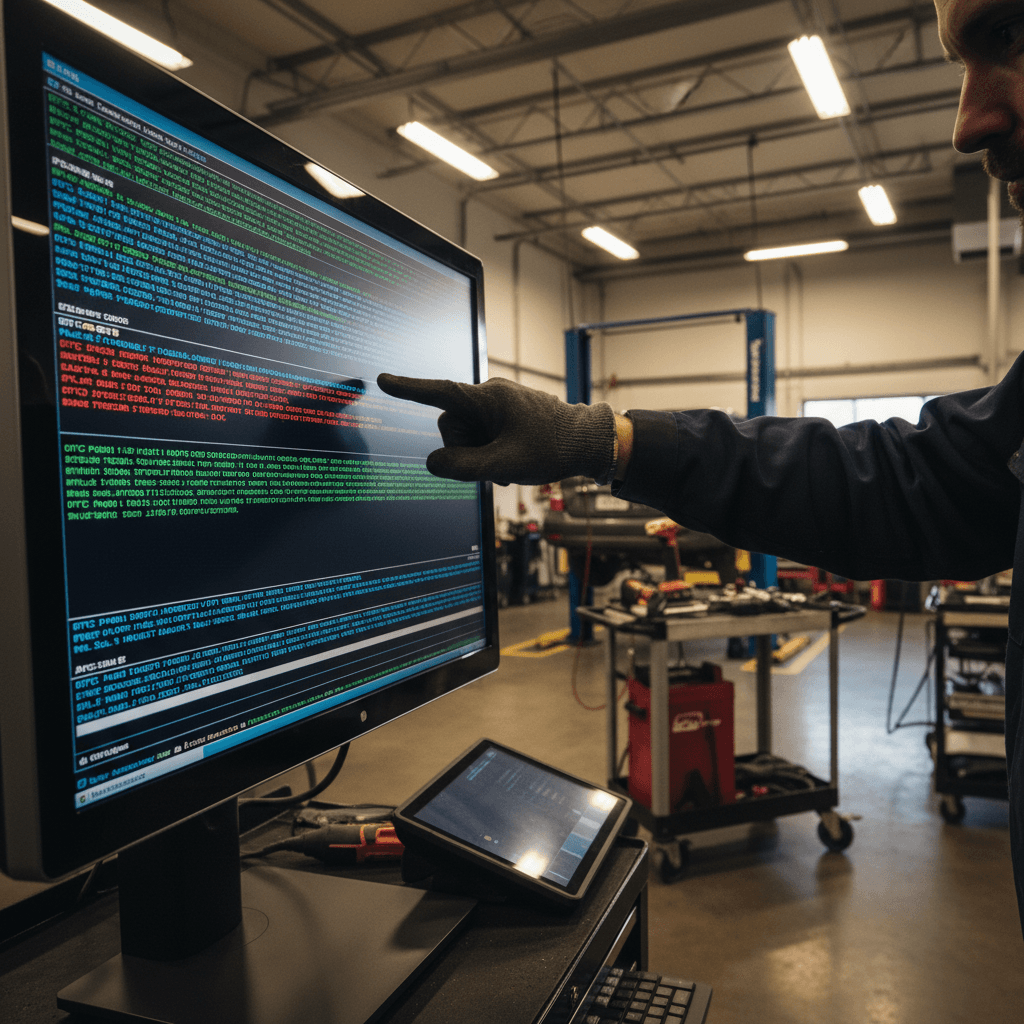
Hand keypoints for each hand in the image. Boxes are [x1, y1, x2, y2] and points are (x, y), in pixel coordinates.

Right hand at [377, 373, 615, 484]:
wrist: (587, 442)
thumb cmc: (551, 448)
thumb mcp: (506, 464)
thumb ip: (465, 467)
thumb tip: (433, 464)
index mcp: (488, 398)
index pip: (439, 392)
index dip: (409, 389)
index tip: (383, 380)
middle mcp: (489, 395)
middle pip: (451, 425)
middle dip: (464, 450)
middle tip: (495, 467)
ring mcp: (497, 404)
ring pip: (465, 434)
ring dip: (478, 454)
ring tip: (506, 466)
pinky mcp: (504, 413)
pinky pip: (481, 433)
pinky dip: (488, 451)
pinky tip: (509, 462)